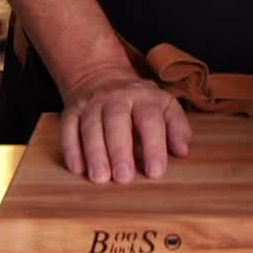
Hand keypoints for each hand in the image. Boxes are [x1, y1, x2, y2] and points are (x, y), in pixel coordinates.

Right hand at [57, 64, 191, 183]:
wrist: (100, 75)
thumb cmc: (139, 102)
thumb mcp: (164, 106)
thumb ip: (177, 127)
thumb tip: (183, 151)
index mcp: (144, 97)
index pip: (150, 119)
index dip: (154, 145)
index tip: (155, 172)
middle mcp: (116, 97)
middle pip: (117, 121)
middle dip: (120, 149)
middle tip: (124, 177)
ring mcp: (92, 103)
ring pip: (91, 126)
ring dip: (95, 153)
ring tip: (100, 177)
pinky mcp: (71, 111)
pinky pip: (69, 129)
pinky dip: (72, 149)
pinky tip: (78, 168)